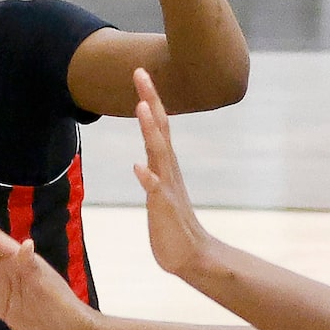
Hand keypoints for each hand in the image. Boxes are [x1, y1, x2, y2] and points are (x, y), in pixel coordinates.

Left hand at [132, 67, 213, 283]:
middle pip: (158, 129)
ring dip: (150, 130)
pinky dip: (148, 179)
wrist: (191, 257)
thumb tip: (142, 163)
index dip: (149, 98)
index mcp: (164, 166)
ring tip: (141, 106)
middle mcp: (168, 171)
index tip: (140, 72)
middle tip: (140, 72)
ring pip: (158, 154)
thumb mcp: (158, 196)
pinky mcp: (165, 209)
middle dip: (150, 99)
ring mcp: (168, 188)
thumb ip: (152, 177)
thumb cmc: (171, 226)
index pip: (157, 125)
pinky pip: (156, 192)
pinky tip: (138, 167)